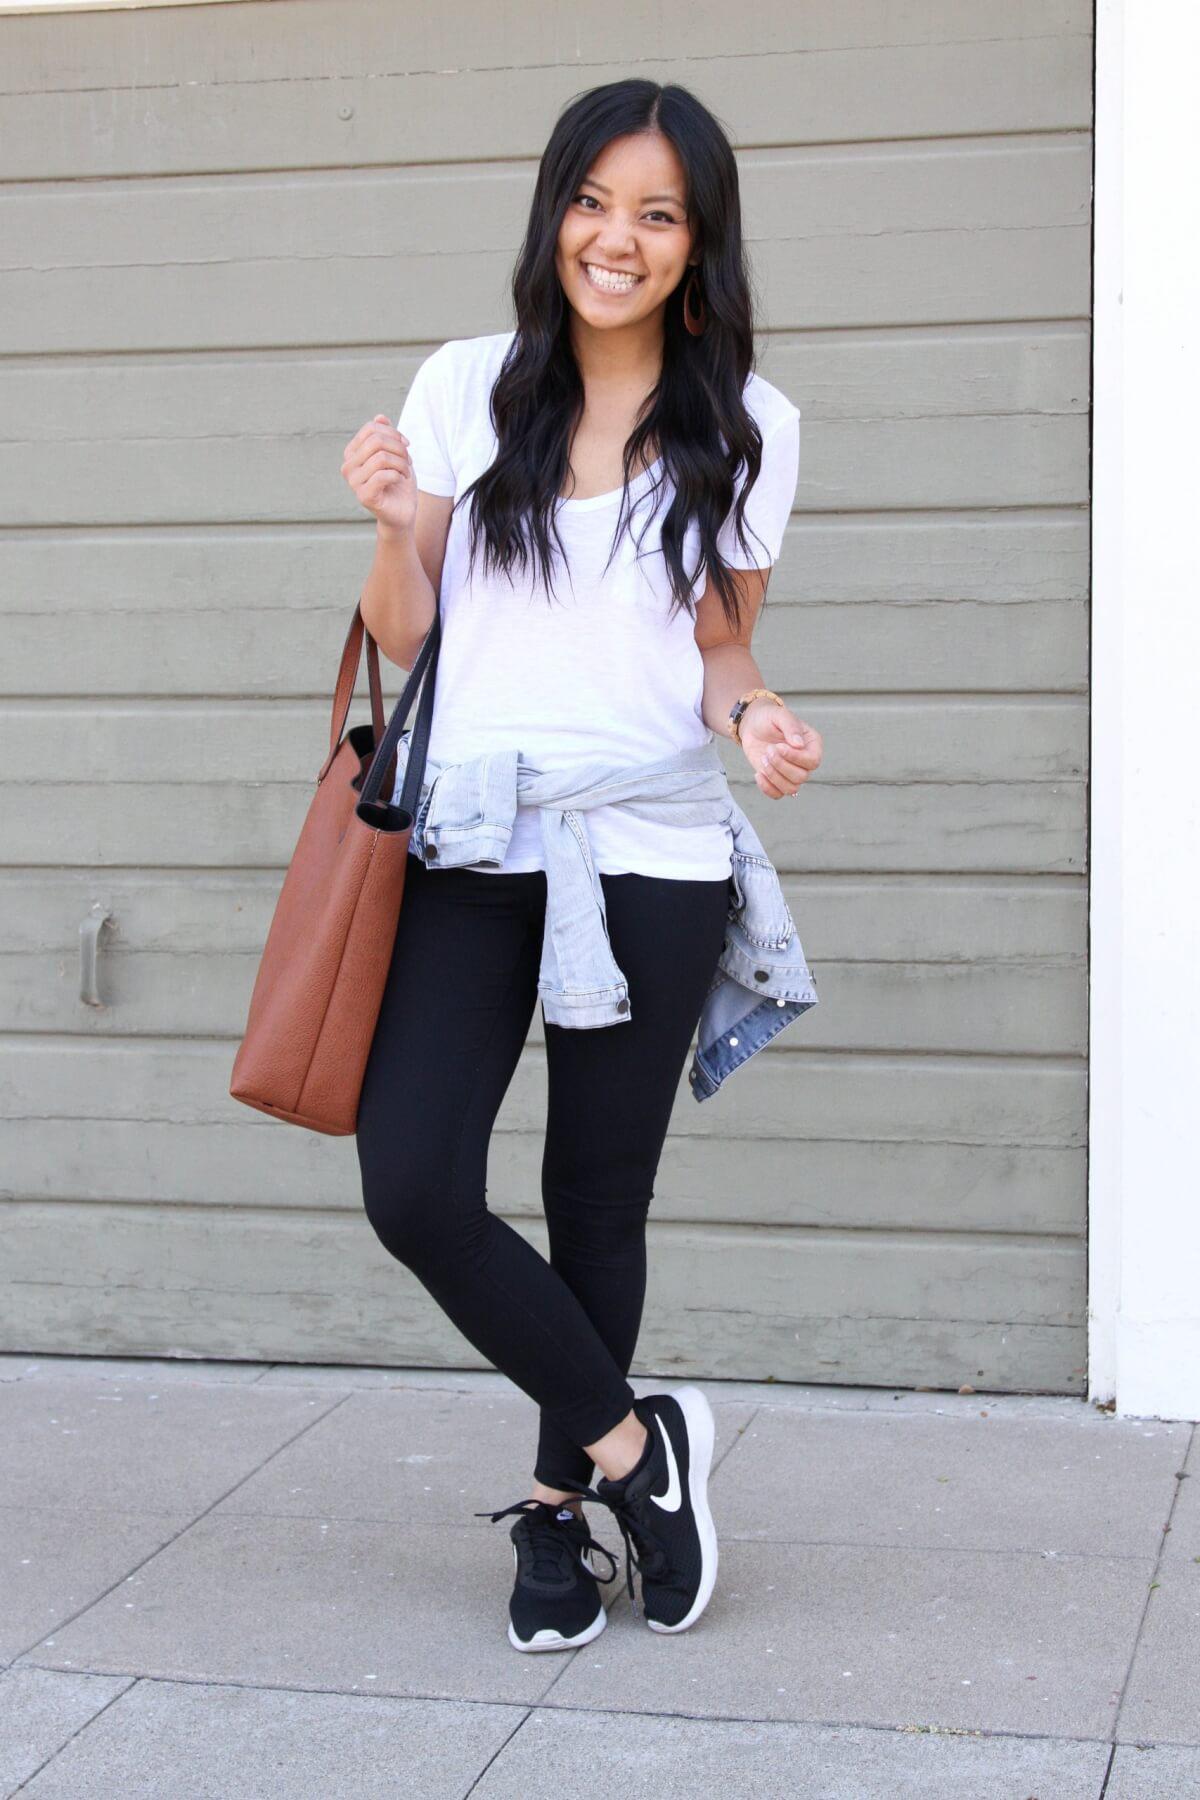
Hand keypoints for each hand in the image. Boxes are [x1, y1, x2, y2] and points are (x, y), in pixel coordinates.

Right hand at [341, 415, 417, 536]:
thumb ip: (386, 435)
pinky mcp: (363, 496)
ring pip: (381, 457)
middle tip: (409, 461)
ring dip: (401, 463)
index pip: (371, 429)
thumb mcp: (395, 454)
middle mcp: (348, 466)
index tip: (406, 445)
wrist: (402, 512)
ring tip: (406, 472)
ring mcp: (353, 482)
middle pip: (376, 441)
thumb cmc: (398, 482)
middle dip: (399, 448)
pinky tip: (401, 480)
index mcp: (352, 452)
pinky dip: (398, 475)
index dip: (393, 433)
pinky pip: (383, 475)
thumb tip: (380, 417)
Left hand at [738, 699, 822, 798]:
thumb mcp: (780, 715)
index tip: (779, 747)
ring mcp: (792, 772)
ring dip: (774, 776)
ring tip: (763, 759)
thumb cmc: (769, 718)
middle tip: (768, 750)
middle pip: (802, 776)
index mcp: (812, 744)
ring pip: (791, 788)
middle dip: (781, 765)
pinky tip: (758, 773)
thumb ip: (791, 727)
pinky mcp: (777, 780)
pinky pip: (778, 794)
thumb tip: (799, 745)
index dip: (796, 758)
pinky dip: (767, 788)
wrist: (753, 725)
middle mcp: (805, 761)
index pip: (813, 761)